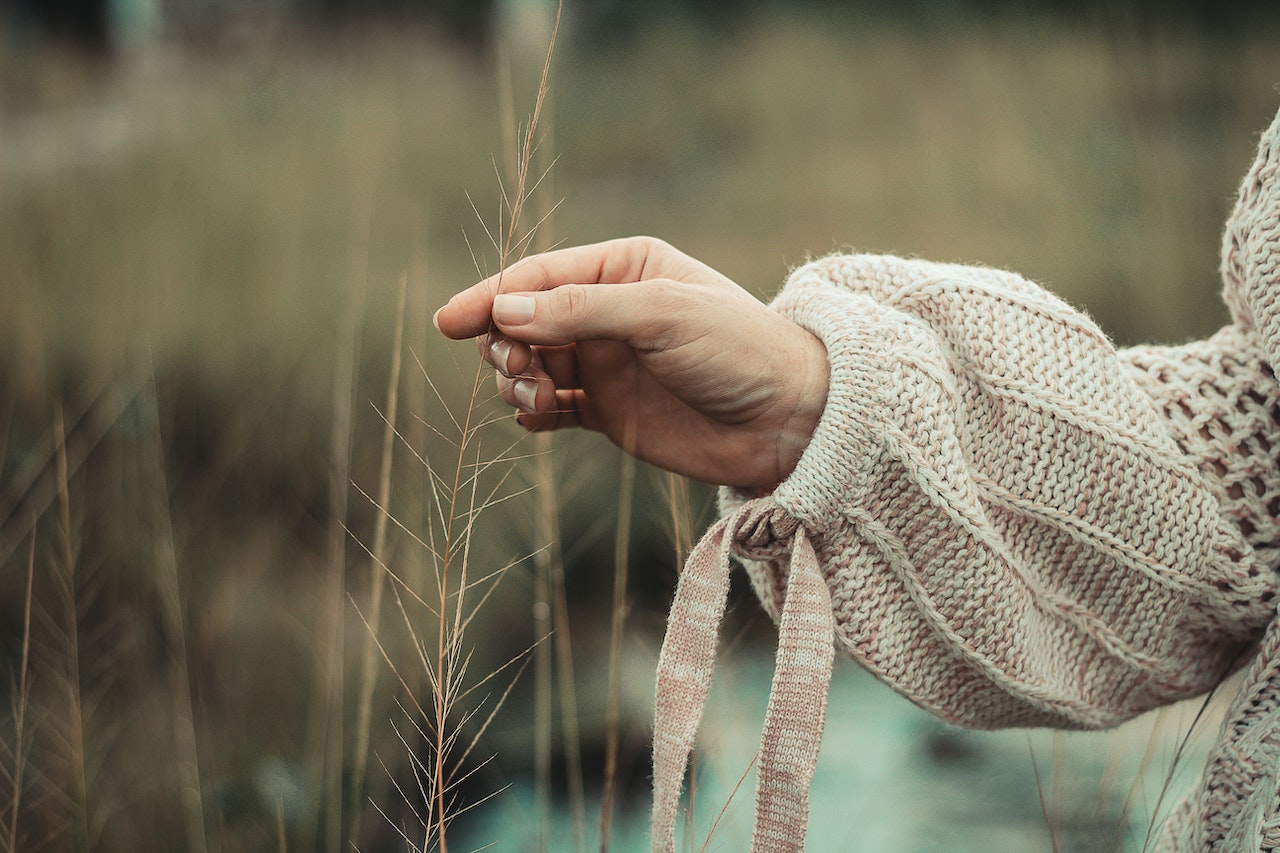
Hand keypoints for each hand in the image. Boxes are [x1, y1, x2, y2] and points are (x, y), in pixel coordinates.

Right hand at [433, 237, 828, 488]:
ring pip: (529, 366)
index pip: (537, 277)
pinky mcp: (610, 413)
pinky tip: (537, 418)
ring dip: (516, 381)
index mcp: (623, 268)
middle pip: (522, 321)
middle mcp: (608, 313)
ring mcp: (607, 365)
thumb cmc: (738, 350)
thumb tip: (504, 313)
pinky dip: (533, 412)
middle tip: (522, 372)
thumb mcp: (662, 315)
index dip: (489, 297)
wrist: (788, 421)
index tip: (447, 323)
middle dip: (504, 344)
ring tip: (540, 399)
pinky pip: (551, 409)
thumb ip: (581, 311)